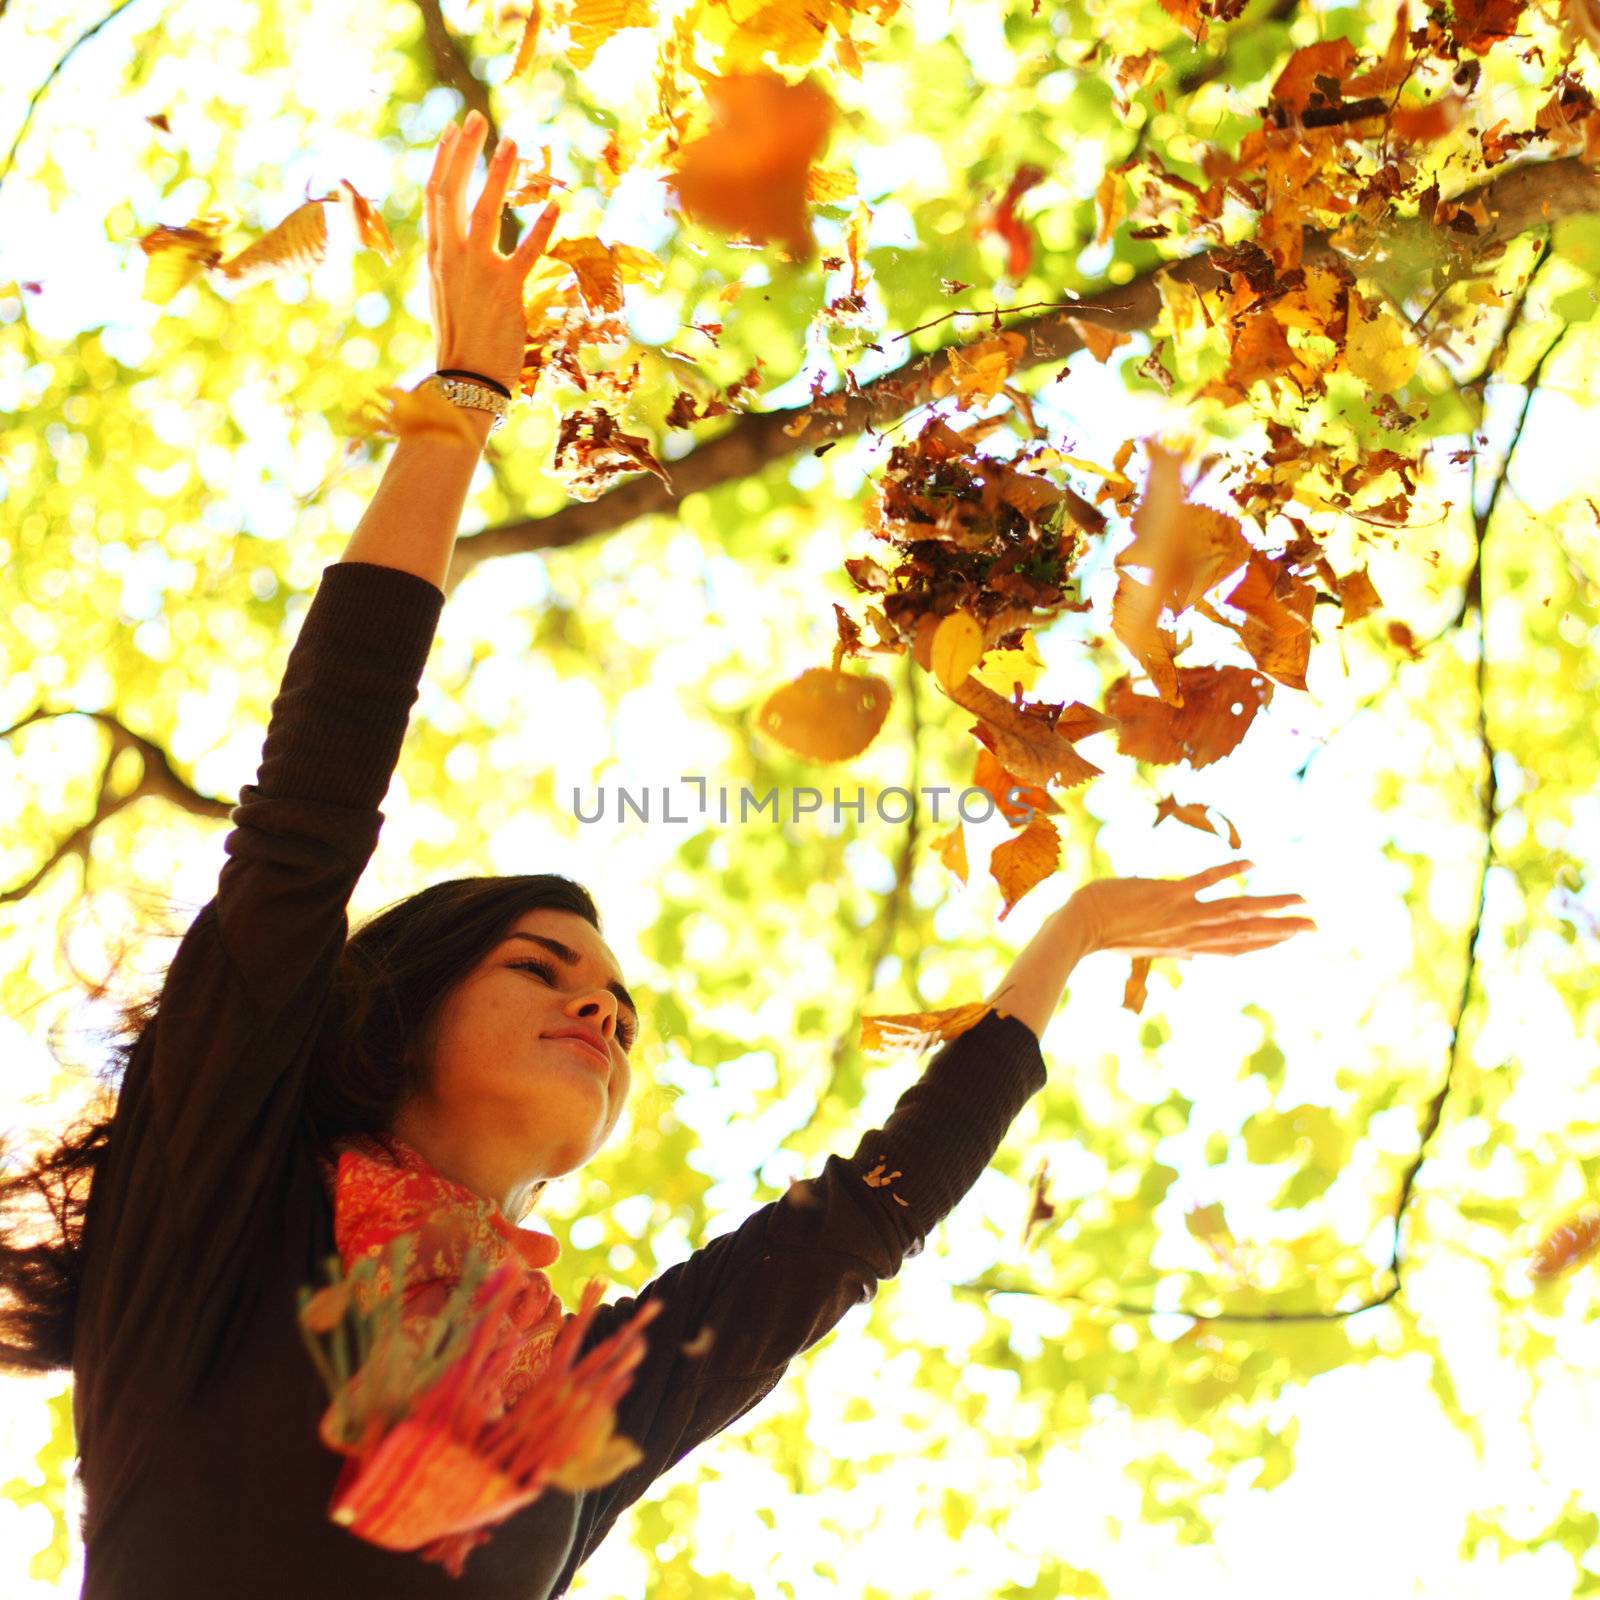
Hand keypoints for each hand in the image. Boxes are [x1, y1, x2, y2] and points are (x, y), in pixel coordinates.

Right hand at [424, 109, 560, 395]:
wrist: (465, 381)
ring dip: (499, 174)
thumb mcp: (445, 295)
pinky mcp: (505, 293)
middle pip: (451, 192)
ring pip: (485, 211)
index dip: (444, 160)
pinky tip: (557, 205)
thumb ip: (451, 263)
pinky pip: (526, 252)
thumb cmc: (460, 343)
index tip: (453, 132)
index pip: (435, 197)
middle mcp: (451, 258)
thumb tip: (455, 242)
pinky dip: (541, 227)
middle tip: (478, 117)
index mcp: (437, 257)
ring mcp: (477, 274)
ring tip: (514, 143)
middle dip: (464, 151)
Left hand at [1065, 859, 1314, 960]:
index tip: (1293, 937)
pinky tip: (1251, 862)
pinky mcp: (1165, 895)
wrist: (1080, 927)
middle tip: (1315, 926)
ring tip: (1299, 900)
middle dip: (1282, 930)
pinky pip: (1202, 881)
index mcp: (1187, 947)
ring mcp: (1180, 915)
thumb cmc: (1110, 931)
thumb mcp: (1150, 946)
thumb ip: (1175, 947)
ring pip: (1234, 910)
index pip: (1235, 948)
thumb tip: (1193, 955)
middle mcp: (1189, 935)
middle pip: (1245, 933)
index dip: (1266, 943)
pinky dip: (1227, 872)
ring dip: (1269, 905)